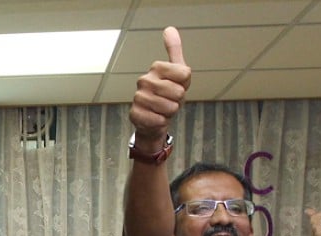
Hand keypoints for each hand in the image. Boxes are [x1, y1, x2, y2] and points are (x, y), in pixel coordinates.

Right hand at [129, 26, 190, 144]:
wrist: (154, 118)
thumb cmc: (167, 94)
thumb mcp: (177, 71)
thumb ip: (174, 50)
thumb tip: (169, 29)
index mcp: (156, 68)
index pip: (185, 74)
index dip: (185, 84)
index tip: (177, 85)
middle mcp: (144, 80)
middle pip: (179, 92)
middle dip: (179, 100)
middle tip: (170, 100)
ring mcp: (138, 97)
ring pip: (170, 107)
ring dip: (170, 112)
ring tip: (163, 109)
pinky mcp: (135, 114)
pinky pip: (158, 120)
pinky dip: (161, 122)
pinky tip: (156, 118)